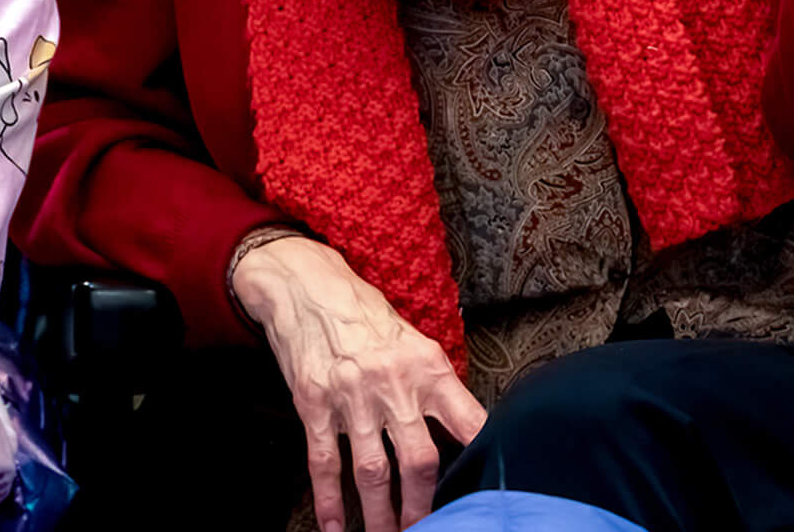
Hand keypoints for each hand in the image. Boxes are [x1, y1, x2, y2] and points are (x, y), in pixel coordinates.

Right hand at [233, 237, 484, 531]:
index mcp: (428, 368)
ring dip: (380, 513)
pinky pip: (324, 461)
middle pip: (418, 461)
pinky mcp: (314, 403)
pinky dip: (330, 499)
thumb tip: (463, 435)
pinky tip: (335, 524)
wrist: (307, 287)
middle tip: (429, 531)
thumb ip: (438, 388)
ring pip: (372, 471)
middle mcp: (392, 385)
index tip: (486, 495)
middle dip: (424, 506)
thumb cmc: (367, 317)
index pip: (468, 424)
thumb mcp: (416, 343)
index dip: (481, 460)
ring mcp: (351, 397)